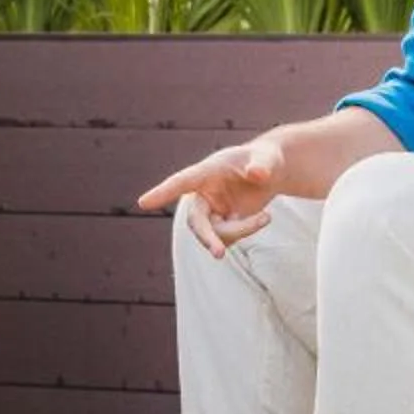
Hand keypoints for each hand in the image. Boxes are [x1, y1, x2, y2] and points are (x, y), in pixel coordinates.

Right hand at [137, 135, 285, 257]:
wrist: (271, 173)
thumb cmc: (265, 159)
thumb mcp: (268, 159)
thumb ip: (262, 165)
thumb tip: (257, 174)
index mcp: (207, 171)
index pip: (182, 182)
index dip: (163, 192)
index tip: (143, 203)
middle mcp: (203, 192)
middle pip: (195, 220)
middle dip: (207, 237)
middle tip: (220, 254)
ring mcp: (210, 210)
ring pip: (213, 233)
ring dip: (240, 232)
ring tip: (266, 218)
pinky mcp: (220, 224)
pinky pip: (225, 238)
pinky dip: (244, 233)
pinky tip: (261, 219)